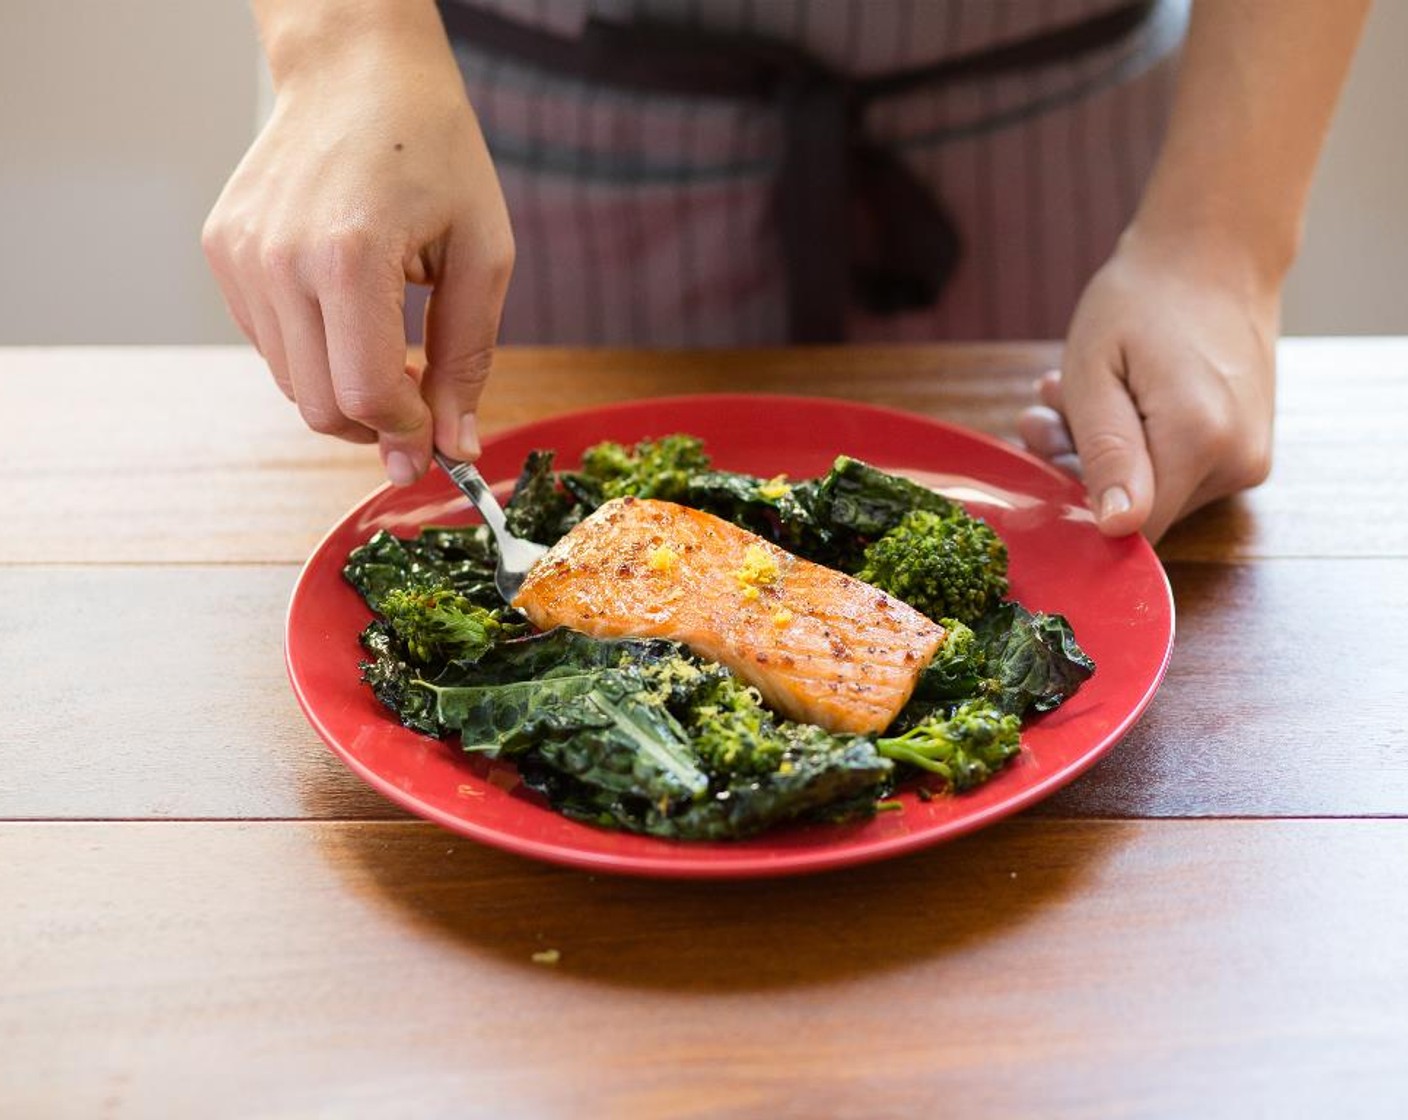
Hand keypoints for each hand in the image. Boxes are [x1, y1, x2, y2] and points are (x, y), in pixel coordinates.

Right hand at [202, 8, 512, 483]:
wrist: (357, 71)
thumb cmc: (433, 151)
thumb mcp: (482, 255)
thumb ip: (467, 360)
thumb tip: (456, 448)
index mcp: (348, 255)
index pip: (367, 394)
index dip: (409, 432)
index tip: (438, 438)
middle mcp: (278, 259)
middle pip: (321, 405)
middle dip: (378, 423)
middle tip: (422, 401)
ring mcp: (239, 256)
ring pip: (292, 385)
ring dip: (345, 389)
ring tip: (391, 347)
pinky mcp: (222, 251)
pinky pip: (270, 345)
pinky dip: (314, 354)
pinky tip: (349, 316)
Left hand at [1018, 227, 1278, 541]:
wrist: (1215, 253)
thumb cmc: (1143, 299)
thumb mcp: (1096, 371)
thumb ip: (1105, 453)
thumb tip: (1116, 529)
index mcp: (1200, 441)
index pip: (1132, 530)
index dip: (1079, 508)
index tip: (1046, 459)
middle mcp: (1238, 462)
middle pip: (1140, 512)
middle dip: (1081, 472)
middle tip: (1047, 413)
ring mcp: (1249, 459)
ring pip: (1154, 492)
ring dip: (1102, 455)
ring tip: (1073, 395)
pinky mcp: (1247, 450)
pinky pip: (1178, 472)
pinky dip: (1136, 446)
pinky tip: (1115, 401)